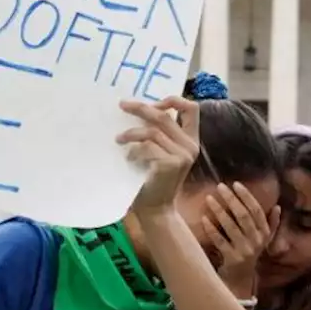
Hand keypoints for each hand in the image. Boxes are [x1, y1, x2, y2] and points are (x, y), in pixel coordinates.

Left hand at [117, 97, 199, 216]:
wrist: (156, 209)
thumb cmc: (153, 180)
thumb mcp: (161, 153)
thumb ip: (159, 134)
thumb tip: (137, 108)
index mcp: (191, 140)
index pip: (192, 109)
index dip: (173, 100)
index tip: (152, 103)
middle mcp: (190, 146)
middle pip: (164, 116)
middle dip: (141, 108)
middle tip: (122, 105)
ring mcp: (182, 155)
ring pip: (152, 131)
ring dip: (130, 133)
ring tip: (118, 139)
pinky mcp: (170, 164)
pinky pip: (147, 147)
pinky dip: (134, 151)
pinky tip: (128, 159)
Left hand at [201, 182, 280, 297]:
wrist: (241, 278)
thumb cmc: (250, 253)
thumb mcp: (264, 240)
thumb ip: (271, 223)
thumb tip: (278, 206)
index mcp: (264, 233)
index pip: (256, 210)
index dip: (246, 196)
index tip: (235, 184)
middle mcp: (257, 241)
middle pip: (244, 216)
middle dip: (231, 199)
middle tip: (220, 187)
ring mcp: (244, 250)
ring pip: (231, 227)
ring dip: (219, 211)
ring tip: (209, 198)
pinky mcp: (232, 259)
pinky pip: (220, 241)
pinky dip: (212, 229)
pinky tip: (204, 218)